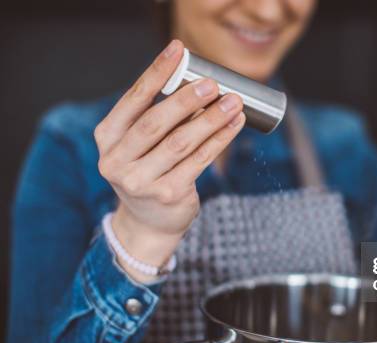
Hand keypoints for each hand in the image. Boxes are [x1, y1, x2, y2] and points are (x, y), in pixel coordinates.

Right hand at [95, 40, 245, 281]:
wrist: (148, 224)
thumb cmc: (148, 172)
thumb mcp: (140, 145)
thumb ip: (159, 118)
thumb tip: (199, 85)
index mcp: (107, 138)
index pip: (133, 99)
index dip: (156, 73)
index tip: (178, 51)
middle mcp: (117, 160)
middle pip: (156, 123)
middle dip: (187, 100)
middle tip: (212, 84)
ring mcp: (141, 181)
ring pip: (181, 143)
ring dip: (211, 120)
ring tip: (233, 103)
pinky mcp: (168, 194)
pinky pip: (199, 161)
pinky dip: (219, 140)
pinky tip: (234, 125)